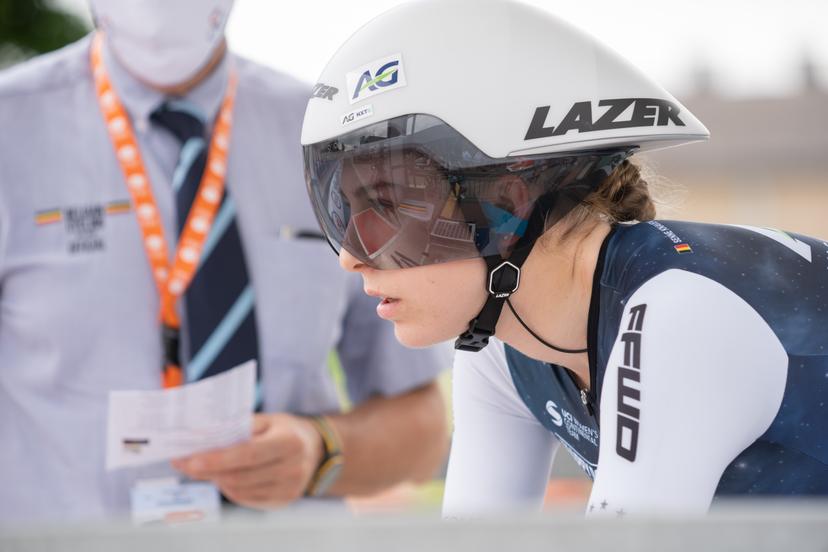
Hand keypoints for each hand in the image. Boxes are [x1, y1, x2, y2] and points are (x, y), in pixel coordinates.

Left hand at [172, 413, 324, 508]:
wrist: (316, 449)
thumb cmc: (285, 430)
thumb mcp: (269, 419)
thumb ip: (241, 426)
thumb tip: (204, 434)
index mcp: (289, 442)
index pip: (248, 454)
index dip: (217, 459)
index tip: (189, 460)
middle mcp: (292, 468)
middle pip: (239, 476)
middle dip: (207, 471)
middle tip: (183, 464)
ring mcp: (289, 488)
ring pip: (239, 490)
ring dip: (215, 479)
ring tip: (200, 468)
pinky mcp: (283, 501)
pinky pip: (246, 499)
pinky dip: (229, 488)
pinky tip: (221, 477)